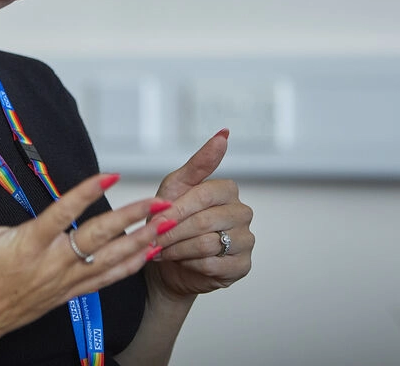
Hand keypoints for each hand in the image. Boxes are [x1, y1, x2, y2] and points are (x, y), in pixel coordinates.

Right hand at [0, 167, 172, 358]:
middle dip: (132, 218)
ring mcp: (63, 282)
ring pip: (110, 260)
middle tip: (158, 202)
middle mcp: (52, 264)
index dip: (86, 193)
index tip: (109, 175)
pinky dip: (130, 266)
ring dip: (141, 242)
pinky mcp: (68, 294)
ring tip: (165, 225)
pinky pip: (105, 279)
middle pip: (99, 237)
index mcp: (28, 246)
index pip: (63, 214)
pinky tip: (147, 254)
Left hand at [146, 130, 252, 299]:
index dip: (176, 210)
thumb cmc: (172, 220)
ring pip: (207, 244)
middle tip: (154, 239)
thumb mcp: (177, 187)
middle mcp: (242, 213)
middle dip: (172, 232)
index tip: (155, 220)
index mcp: (228, 190)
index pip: (203, 195)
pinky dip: (190, 265)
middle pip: (204, 221)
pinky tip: (181, 262)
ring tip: (162, 250)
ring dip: (178, 249)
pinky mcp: (243, 266)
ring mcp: (246, 240)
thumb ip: (199, 163)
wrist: (170, 262)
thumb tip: (224, 134)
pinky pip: (214, 265)